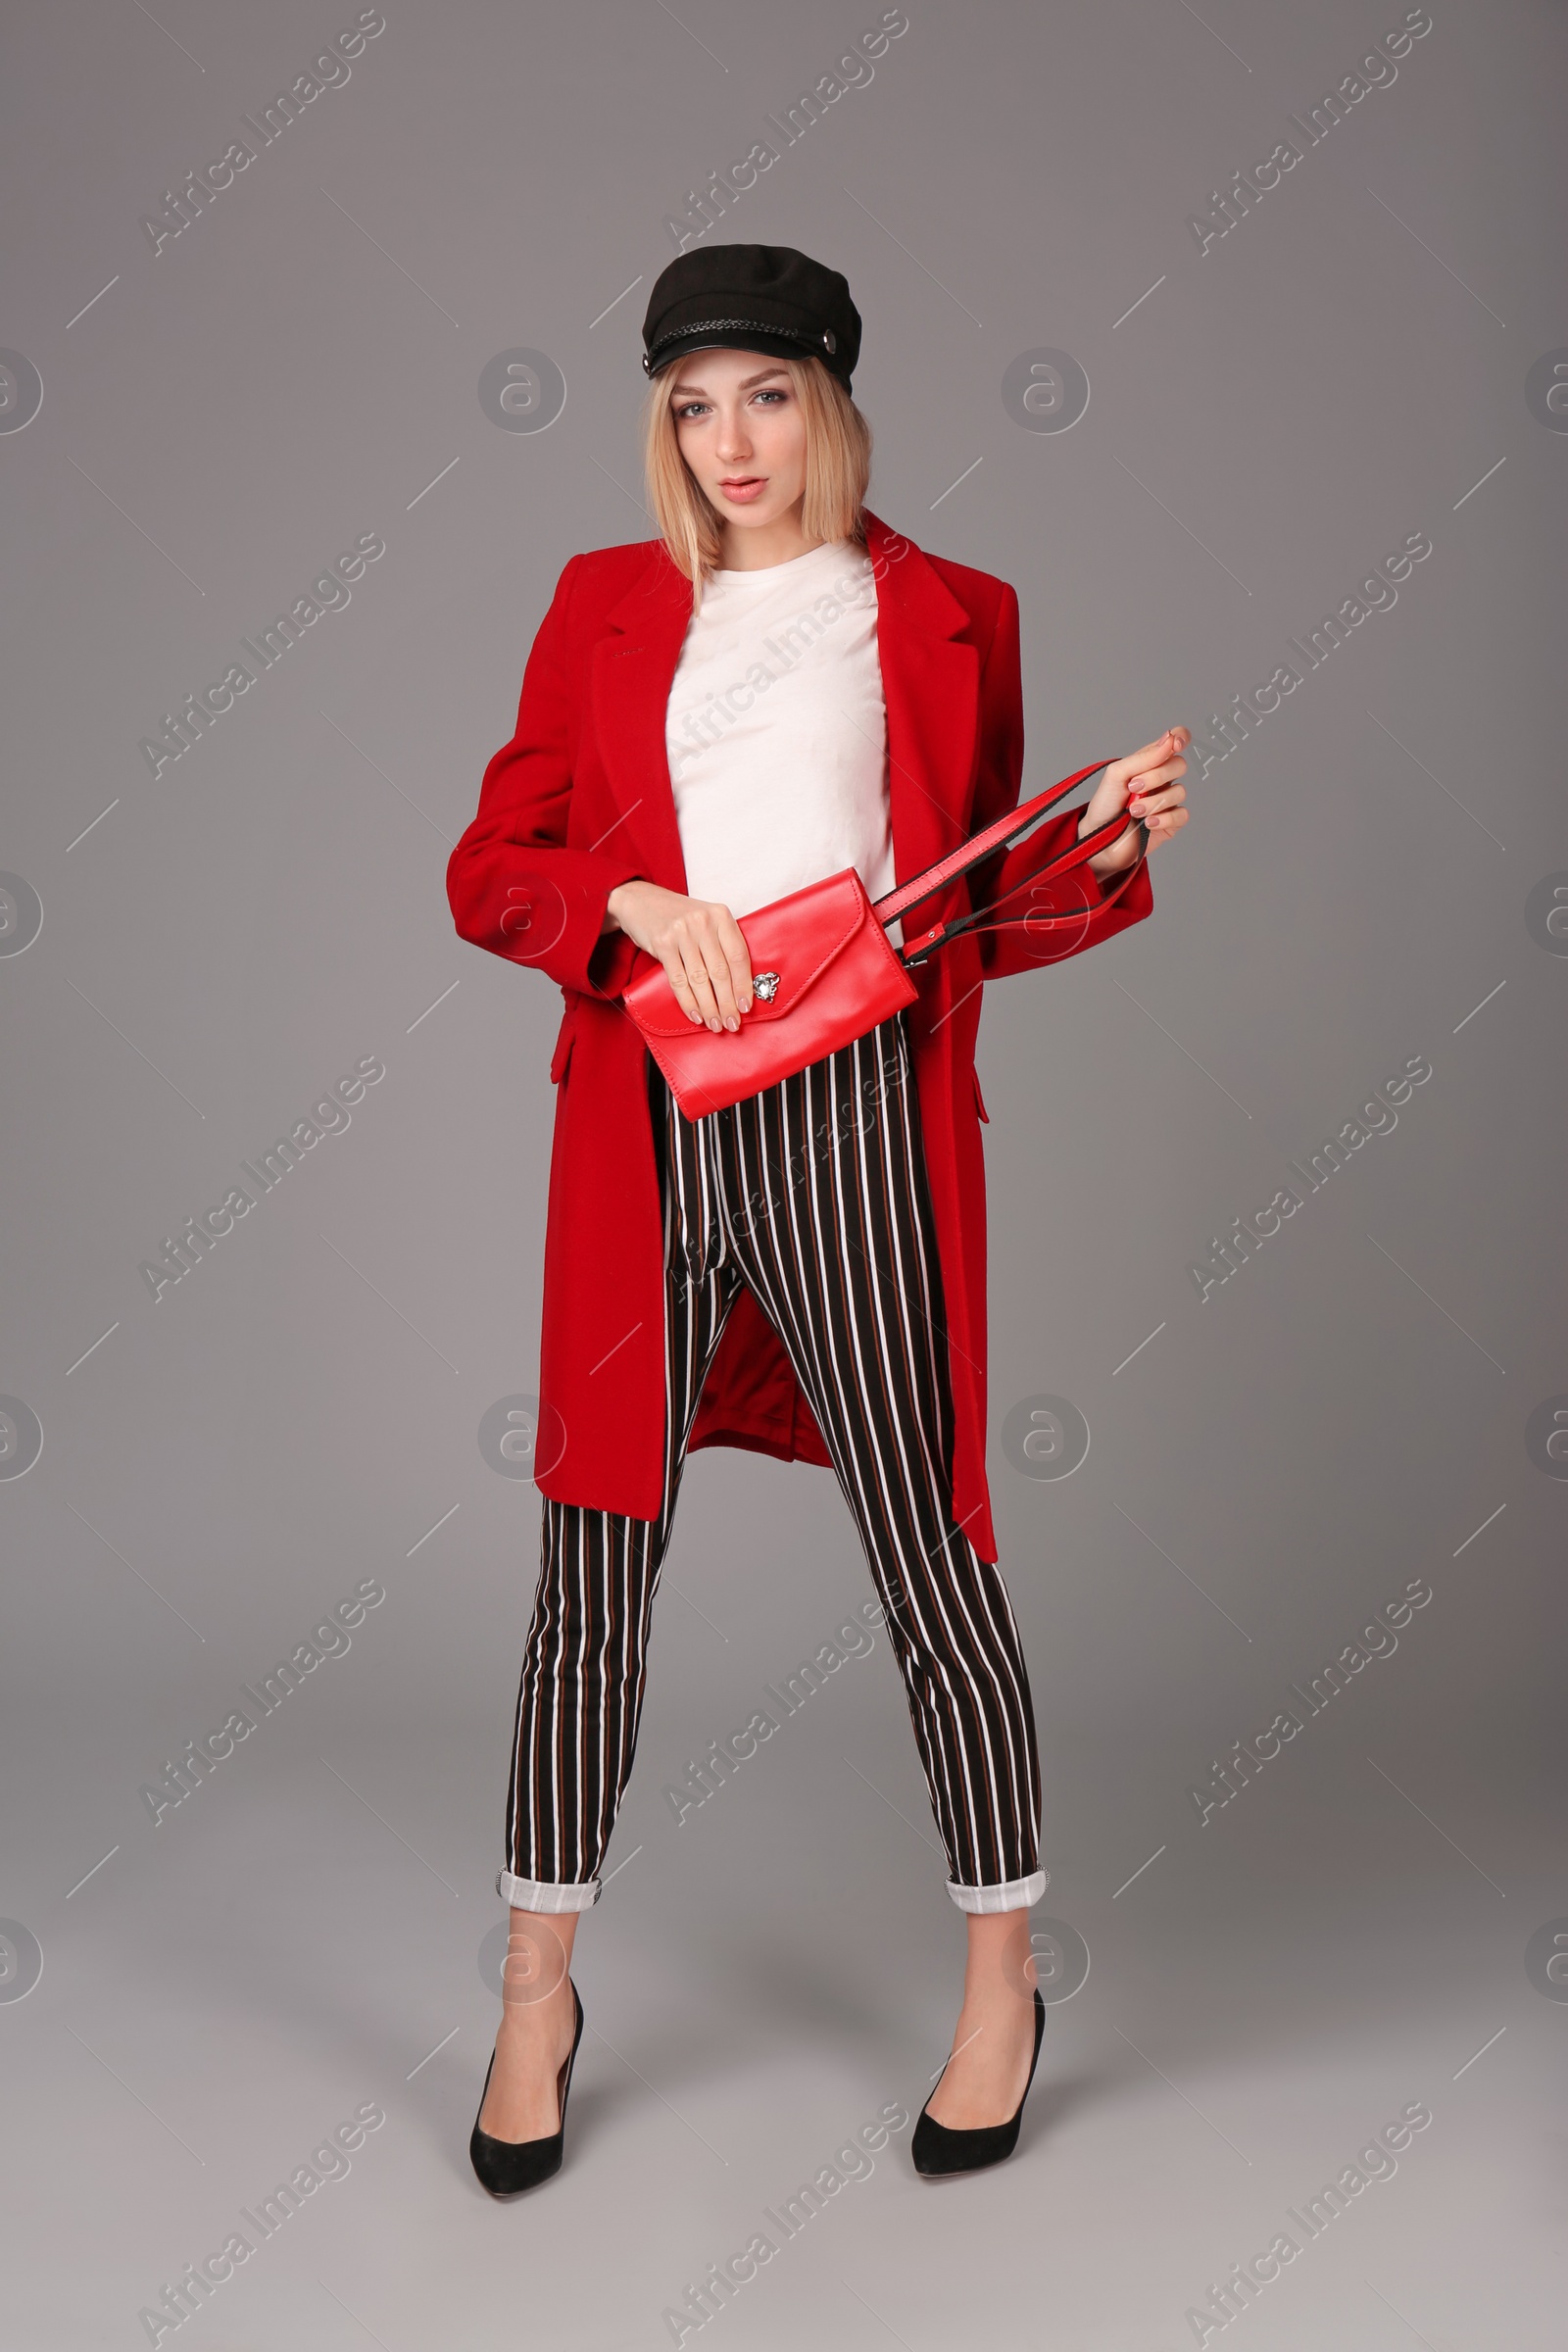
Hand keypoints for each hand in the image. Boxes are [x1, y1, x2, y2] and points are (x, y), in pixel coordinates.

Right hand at [604, 879, 752, 1030]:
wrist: (640, 900)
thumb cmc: (678, 915)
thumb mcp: (705, 919)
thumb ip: (722, 943)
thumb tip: (739, 986)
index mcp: (721, 915)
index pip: (738, 956)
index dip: (744, 985)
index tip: (746, 1006)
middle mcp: (703, 922)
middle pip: (720, 971)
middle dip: (727, 1003)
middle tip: (732, 1023)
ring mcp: (682, 933)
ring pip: (700, 979)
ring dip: (709, 1007)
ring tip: (715, 1024)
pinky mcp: (663, 944)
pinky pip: (679, 980)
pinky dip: (688, 1002)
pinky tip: (696, 1015)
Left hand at [1078, 725, 1191, 876]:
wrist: (1098, 841)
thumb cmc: (1105, 805)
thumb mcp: (1117, 775)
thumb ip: (1143, 758)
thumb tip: (1169, 740)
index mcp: (1150, 762)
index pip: (1174, 741)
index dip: (1180, 737)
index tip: (1175, 743)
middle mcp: (1162, 779)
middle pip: (1179, 766)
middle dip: (1156, 776)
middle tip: (1133, 788)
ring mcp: (1168, 800)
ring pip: (1179, 792)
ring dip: (1153, 802)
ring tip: (1133, 811)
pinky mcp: (1171, 823)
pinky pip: (1181, 815)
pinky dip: (1163, 819)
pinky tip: (1147, 823)